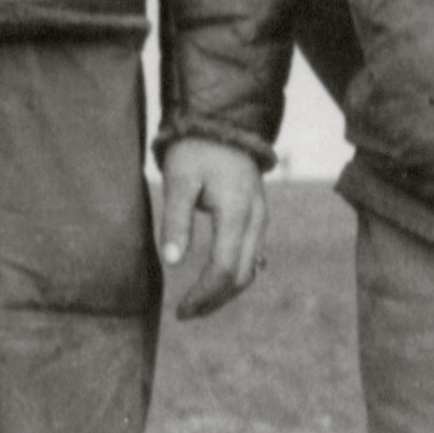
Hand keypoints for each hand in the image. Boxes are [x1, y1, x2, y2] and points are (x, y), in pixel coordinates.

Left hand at [155, 137, 267, 319]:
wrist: (222, 120)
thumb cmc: (195, 149)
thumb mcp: (179, 180)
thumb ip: (175, 220)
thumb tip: (171, 261)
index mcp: (237, 212)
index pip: (224, 269)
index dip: (203, 295)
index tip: (180, 310)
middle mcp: (256, 219)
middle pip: (242, 276)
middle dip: (215, 299)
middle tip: (186, 312)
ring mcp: (262, 217)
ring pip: (252, 268)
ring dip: (226, 290)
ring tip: (198, 301)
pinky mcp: (258, 214)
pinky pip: (255, 254)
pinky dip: (238, 273)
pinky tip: (221, 281)